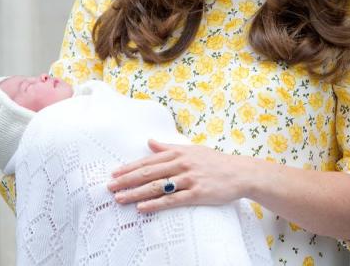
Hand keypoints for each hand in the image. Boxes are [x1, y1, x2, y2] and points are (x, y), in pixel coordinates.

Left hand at [107, 139, 254, 212]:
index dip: (130, 167)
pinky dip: (156, 204)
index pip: (149, 160)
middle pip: (149, 172)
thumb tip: (149, 141)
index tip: (114, 173)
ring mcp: (189, 178)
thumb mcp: (192, 149)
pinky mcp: (196, 193)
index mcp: (179, 152)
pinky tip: (143, 208)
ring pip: (157, 186)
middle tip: (110, 187)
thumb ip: (169, 147)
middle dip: (127, 180)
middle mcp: (182, 163)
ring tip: (120, 198)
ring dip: (136, 193)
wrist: (239, 172)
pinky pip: (172, 200)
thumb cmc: (214, 161)